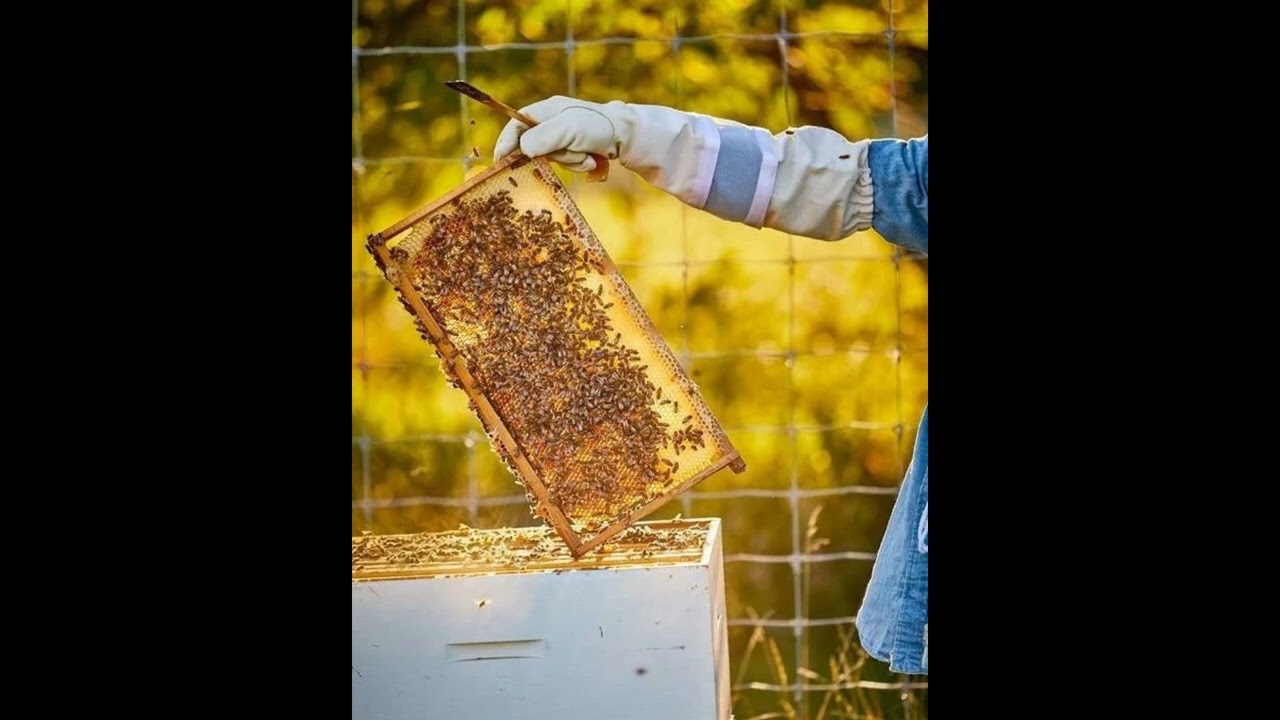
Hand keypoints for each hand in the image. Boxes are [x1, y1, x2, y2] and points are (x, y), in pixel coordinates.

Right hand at [493, 96, 625, 173]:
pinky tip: (591, 160)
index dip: (506, 143)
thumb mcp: (567, 129)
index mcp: (545, 110)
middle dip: (552, 156)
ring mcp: (562, 136)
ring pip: (551, 158)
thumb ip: (542, 138)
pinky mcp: (573, 148)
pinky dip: (578, 164)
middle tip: (569, 154)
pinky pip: (566, 163)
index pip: (515, 125)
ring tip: (586, 156)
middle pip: (533, 146)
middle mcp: (551, 122)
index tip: (500, 162)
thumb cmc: (596, 127)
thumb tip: (522, 150)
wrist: (627, 136)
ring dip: (569, 161)